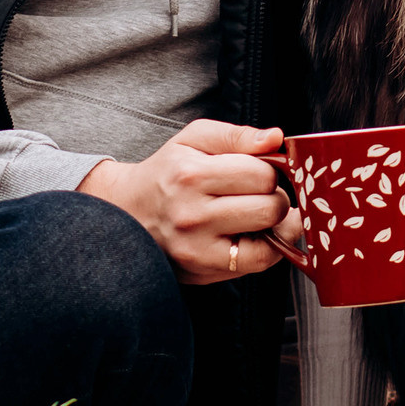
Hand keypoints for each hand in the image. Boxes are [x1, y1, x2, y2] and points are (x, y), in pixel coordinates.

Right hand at [79, 119, 292, 285]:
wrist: (128, 211)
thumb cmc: (167, 172)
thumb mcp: (194, 139)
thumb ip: (237, 135)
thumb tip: (276, 138)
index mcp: (191, 175)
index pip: (262, 174)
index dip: (270, 170)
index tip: (259, 171)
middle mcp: (192, 214)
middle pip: (270, 208)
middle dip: (275, 197)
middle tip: (260, 194)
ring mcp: (197, 247)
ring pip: (269, 239)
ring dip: (274, 225)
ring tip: (257, 213)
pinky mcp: (203, 270)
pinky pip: (257, 263)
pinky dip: (269, 248)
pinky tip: (257, 234)